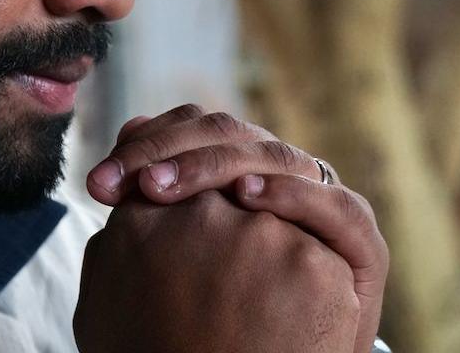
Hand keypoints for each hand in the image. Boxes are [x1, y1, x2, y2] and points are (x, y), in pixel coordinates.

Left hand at [85, 104, 387, 352]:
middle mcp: (281, 178)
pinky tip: (245, 196)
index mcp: (237, 173)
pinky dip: (289, 193)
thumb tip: (117, 152)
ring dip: (214, 166)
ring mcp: (322, 204)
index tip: (100, 183)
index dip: (148, 144)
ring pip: (275, 157)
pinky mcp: (359, 245)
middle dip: (169, 154)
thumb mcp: (169, 263)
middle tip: (126, 187)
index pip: (194, 130)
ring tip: (161, 189)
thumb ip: (148, 210)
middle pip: (230, 135)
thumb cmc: (214, 329)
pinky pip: (333, 206)